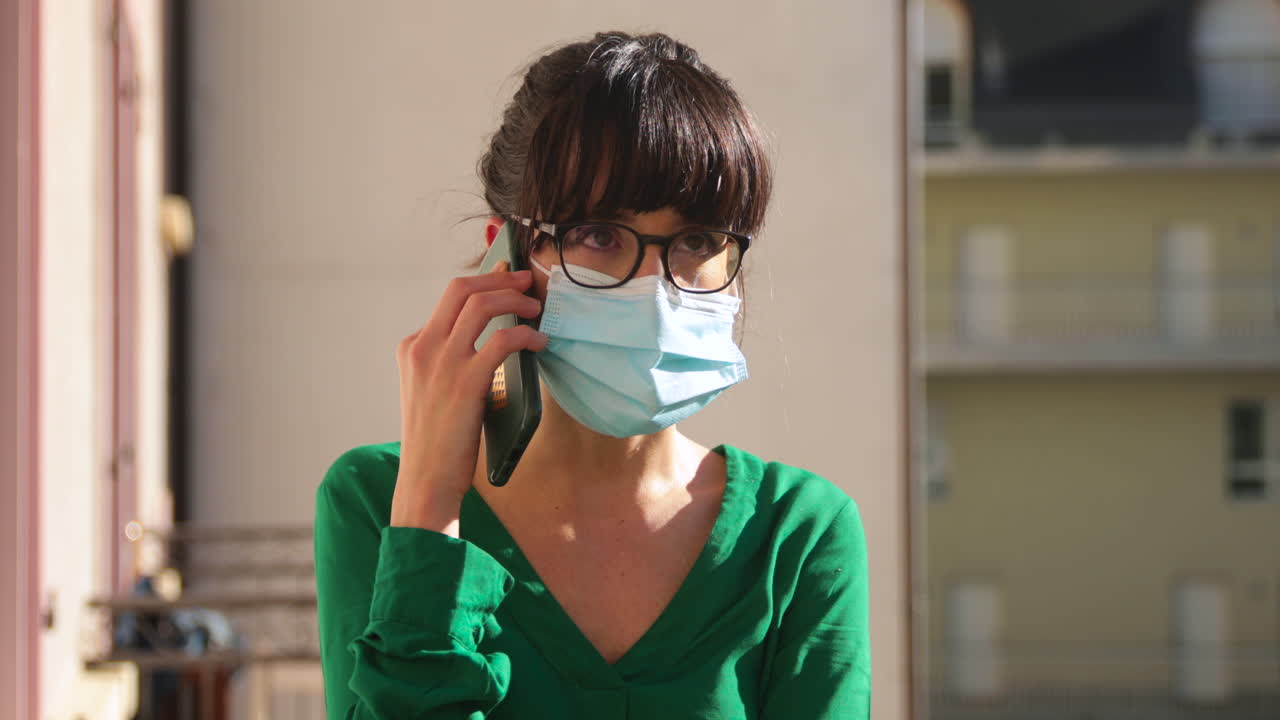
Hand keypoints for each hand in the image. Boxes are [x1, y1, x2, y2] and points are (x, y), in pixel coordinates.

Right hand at [390, 261, 545, 535]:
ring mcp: (442, 363)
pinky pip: (501, 341)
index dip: (484, 283)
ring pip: (481, 305)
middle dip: (500, 278)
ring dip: (514, 299)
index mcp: (413, 347)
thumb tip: (491, 340)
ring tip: (536, 308)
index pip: (449, 298)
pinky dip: (525, 335)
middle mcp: (423, 347)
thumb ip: (449, 362)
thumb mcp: (431, 390)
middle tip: (527, 280)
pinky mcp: (465, 382)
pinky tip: (538, 342)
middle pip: (461, 289)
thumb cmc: (436, 441)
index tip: (508, 280)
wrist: (425, 480)